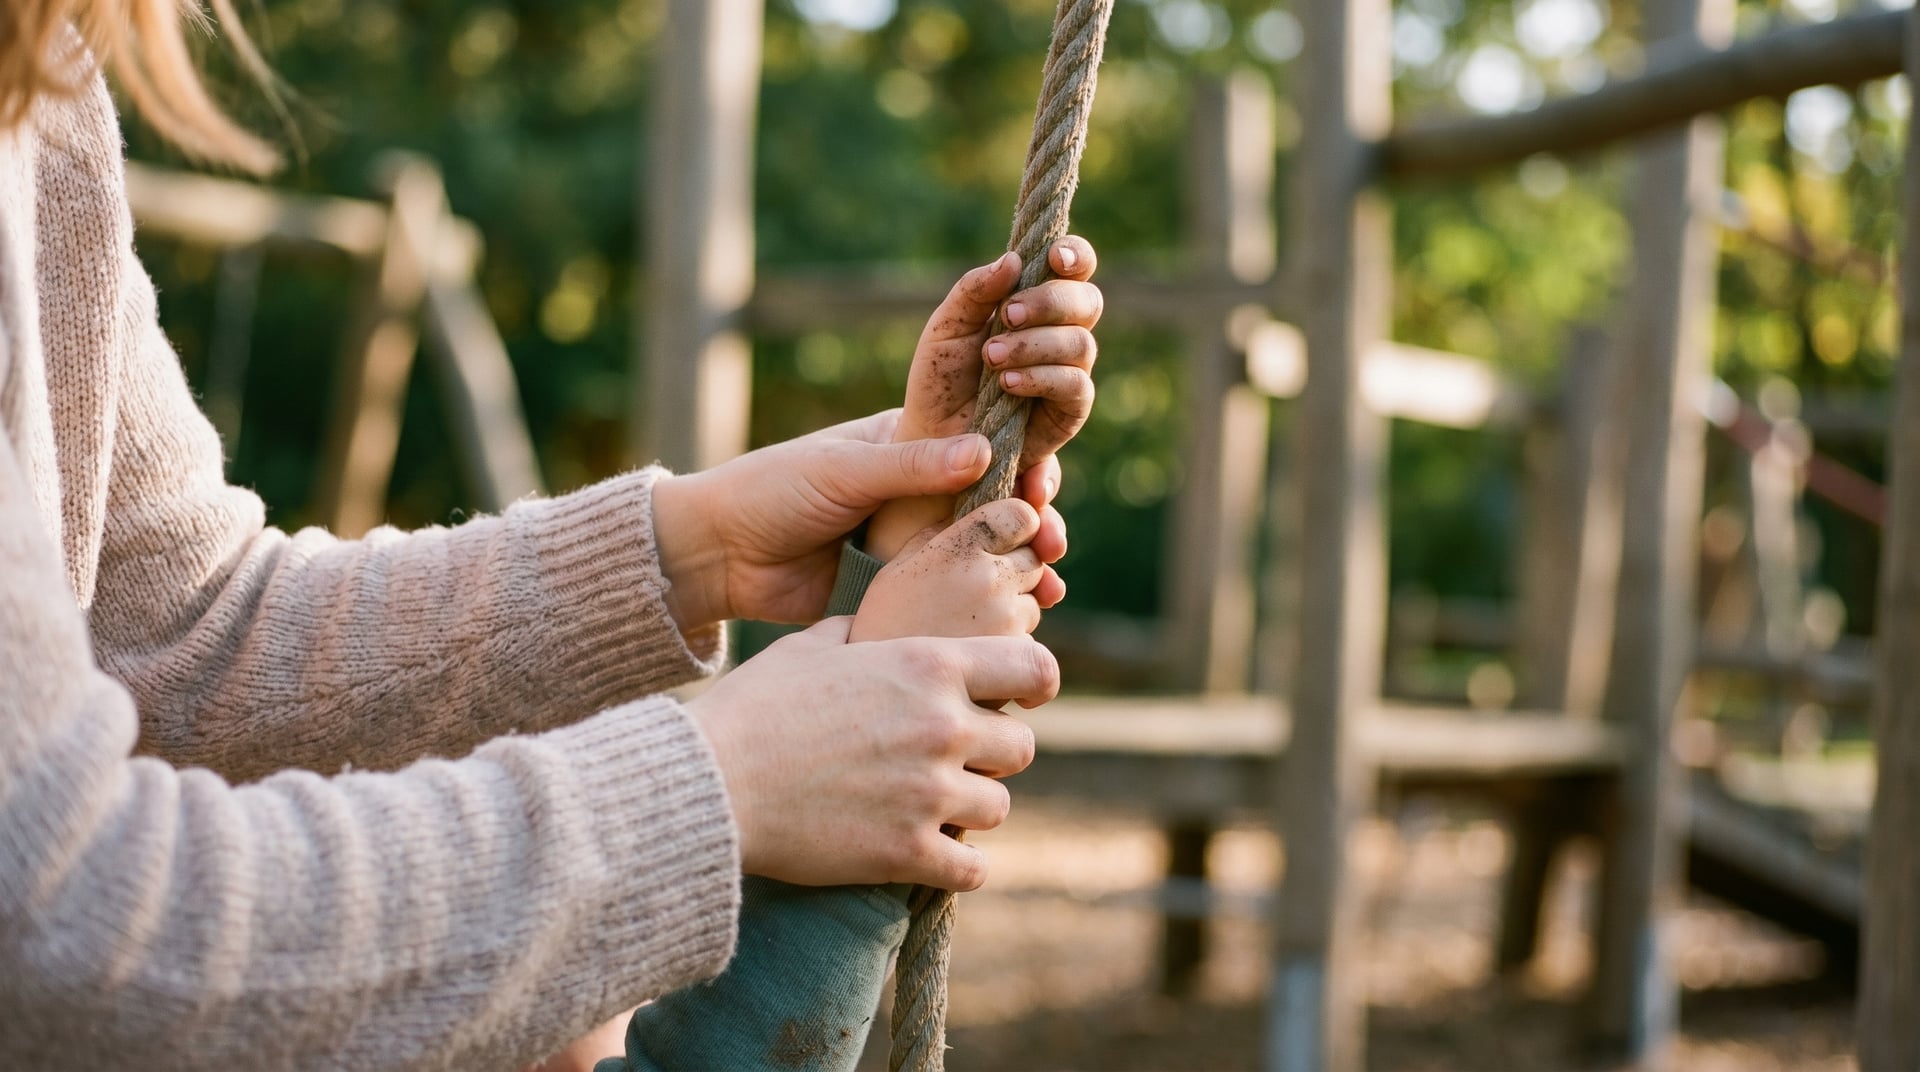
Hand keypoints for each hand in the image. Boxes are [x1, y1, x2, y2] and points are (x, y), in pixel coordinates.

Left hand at [654, 410, 1057, 626]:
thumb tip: (985, 453)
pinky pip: (950, 602)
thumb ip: (911, 465)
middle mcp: (917, 494)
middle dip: (1032, 528)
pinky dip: (985, 612)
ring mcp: (909, 546)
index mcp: (907, 446)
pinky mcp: (897, 593)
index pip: (982, 451)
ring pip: (980, 559)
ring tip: (1048, 590)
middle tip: (1055, 545)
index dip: (1021, 468)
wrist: (716, 555)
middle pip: (993, 509)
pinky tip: (1018, 626)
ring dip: (1018, 572)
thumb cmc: (771, 492)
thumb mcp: (843, 471)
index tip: (1046, 489)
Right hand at [691, 618, 1055, 889]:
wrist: (709, 783)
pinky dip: (959, 867)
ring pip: (998, 808)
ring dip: (971, 809)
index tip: (1023, 700)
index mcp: (927, 665)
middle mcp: (942, 726)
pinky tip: (935, 858)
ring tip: (933, 808)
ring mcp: (930, 793)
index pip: (1033, 669)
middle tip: (955, 762)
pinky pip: (973, 869)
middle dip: (992, 755)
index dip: (1036, 685)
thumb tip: (869, 629)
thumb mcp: (808, 648)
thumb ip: (857, 634)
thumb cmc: (751, 709)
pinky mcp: (908, 853)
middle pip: (1020, 747)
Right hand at [850, 499, 1057, 642]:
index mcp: (959, 546)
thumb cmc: (882, 624)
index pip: (1023, 514)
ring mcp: (1006, 619)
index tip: (1002, 539)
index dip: (1018, 524)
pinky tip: (972, 656)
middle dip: (1014, 571)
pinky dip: (1012, 648)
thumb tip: (987, 514)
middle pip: (1035, 558)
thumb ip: (945, 534)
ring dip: (1014, 610)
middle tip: (974, 594)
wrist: (869, 693)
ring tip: (965, 628)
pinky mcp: (1016, 658)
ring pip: (1035, 602)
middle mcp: (988, 577)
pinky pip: (1031, 643)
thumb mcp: (901, 566)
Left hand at [867, 237, 1100, 559]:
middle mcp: (1054, 340)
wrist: (926, 446)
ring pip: (1083, 348)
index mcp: (1030, 308)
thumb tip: (1012, 261)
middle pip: (1087, 305)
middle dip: (1054, 303)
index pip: (1070, 271)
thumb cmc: (936, 385)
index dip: (1075, 256)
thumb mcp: (944, 331)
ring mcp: (1062, 380)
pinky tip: (1009, 385)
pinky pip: (1075, 394)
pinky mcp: (1061, 421)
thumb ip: (974, 293)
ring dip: (1040, 345)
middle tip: (1009, 316)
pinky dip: (1045, 381)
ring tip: (994, 359)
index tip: (1055, 256)